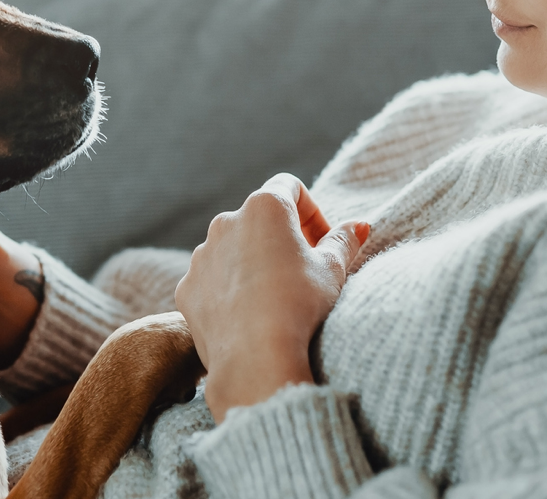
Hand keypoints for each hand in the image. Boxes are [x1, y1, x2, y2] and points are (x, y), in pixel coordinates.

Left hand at [174, 174, 368, 422]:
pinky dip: (229, 289)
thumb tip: (359, 225)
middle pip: (258, 218)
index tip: (323, 244)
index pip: (290, 188)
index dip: (312, 212)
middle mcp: (226, 222)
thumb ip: (344, 241)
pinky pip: (212, 279)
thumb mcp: (333, 270)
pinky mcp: (187, 287)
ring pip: (232, 249)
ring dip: (253, 263)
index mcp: (264, 207)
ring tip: (275, 299)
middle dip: (282, 239)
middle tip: (303, 272)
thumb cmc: (299, 306)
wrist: (255, 358)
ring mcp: (201, 255)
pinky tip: (249, 316)